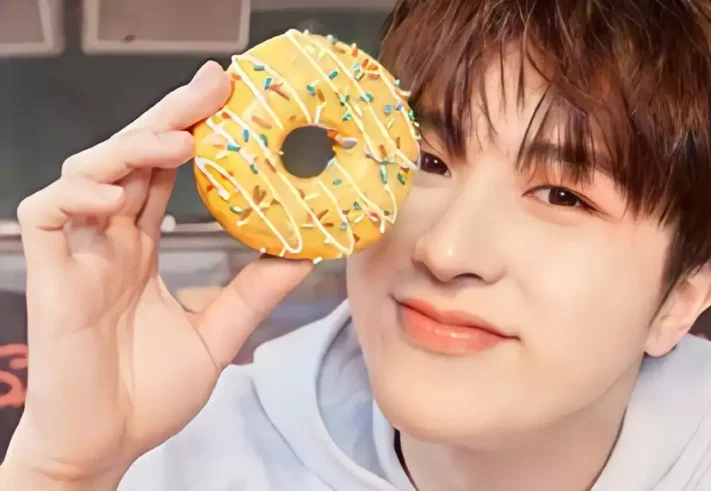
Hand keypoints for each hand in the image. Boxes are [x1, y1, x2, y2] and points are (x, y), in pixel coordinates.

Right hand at [4, 61, 311, 484]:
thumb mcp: (217, 333)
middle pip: (134, 158)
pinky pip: (48, 213)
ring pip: (90, 171)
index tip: (231, 101)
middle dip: (170, 116)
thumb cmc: (149, 392)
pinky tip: (117, 196)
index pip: (165, 173)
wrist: (107, 444)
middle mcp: (111, 240)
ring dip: (132, 148)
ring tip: (179, 141)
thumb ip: (253, 292)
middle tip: (213, 84)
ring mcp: (79, 253)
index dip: (192, 133)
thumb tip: (304, 256)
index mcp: (143, 248)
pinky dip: (79, 195)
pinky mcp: (51, 273)